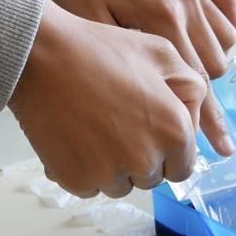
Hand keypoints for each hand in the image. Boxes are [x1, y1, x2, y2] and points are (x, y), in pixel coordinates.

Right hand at [9, 1, 204, 197]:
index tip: (149, 129)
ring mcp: (108, 175)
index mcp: (173, 131)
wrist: (41, 56)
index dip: (168, 148)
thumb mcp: (161, 52)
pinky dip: (84, 168)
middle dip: (141, 156)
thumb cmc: (97, 50)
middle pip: (152, 177)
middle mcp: (145, 160)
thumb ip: (192, 87)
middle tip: (119, 120)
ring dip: (113, 165)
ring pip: (120, 184)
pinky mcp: (76, 180)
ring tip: (95, 125)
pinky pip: (89, 186)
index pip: (184, 166)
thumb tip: (194, 121)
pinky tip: (76, 134)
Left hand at [39, 0, 235, 157]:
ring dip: (212, 60)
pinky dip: (224, 27)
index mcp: (160, 17)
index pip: (194, 81)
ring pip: (225, 41)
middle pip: (214, 66)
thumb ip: (125, 64)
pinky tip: (206, 38)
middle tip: (179, 108)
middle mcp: (184, 2)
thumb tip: (146, 107)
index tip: (220, 148)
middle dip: (199, 91)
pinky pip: (228, 6)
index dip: (205, 119)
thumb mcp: (91, 28)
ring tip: (184, 72)